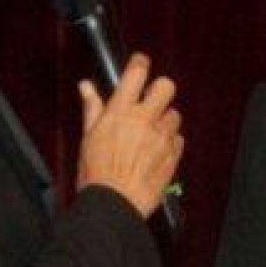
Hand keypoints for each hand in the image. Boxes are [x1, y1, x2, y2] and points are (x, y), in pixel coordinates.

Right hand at [76, 53, 183, 218]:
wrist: (114, 204)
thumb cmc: (97, 174)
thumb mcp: (89, 137)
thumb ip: (92, 108)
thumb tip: (86, 87)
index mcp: (120, 112)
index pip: (137, 73)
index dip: (140, 62)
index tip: (140, 62)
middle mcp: (144, 120)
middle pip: (166, 86)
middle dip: (160, 90)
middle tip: (151, 101)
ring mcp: (161, 137)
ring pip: (174, 114)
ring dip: (165, 120)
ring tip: (151, 134)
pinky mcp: (173, 155)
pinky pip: (179, 139)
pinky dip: (170, 142)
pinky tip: (157, 151)